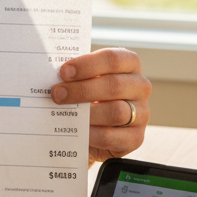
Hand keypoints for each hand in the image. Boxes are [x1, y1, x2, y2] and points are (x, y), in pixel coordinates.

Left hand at [51, 48, 150, 163]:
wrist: (100, 127)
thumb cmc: (91, 94)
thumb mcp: (88, 78)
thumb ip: (77, 74)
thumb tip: (54, 75)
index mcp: (130, 64)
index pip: (113, 59)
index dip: (88, 64)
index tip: (64, 72)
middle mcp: (141, 86)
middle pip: (114, 85)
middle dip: (81, 89)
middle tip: (57, 93)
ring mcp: (142, 113)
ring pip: (116, 111)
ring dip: (87, 113)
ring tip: (67, 113)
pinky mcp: (136, 138)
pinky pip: (112, 136)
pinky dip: (92, 134)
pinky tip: (78, 131)